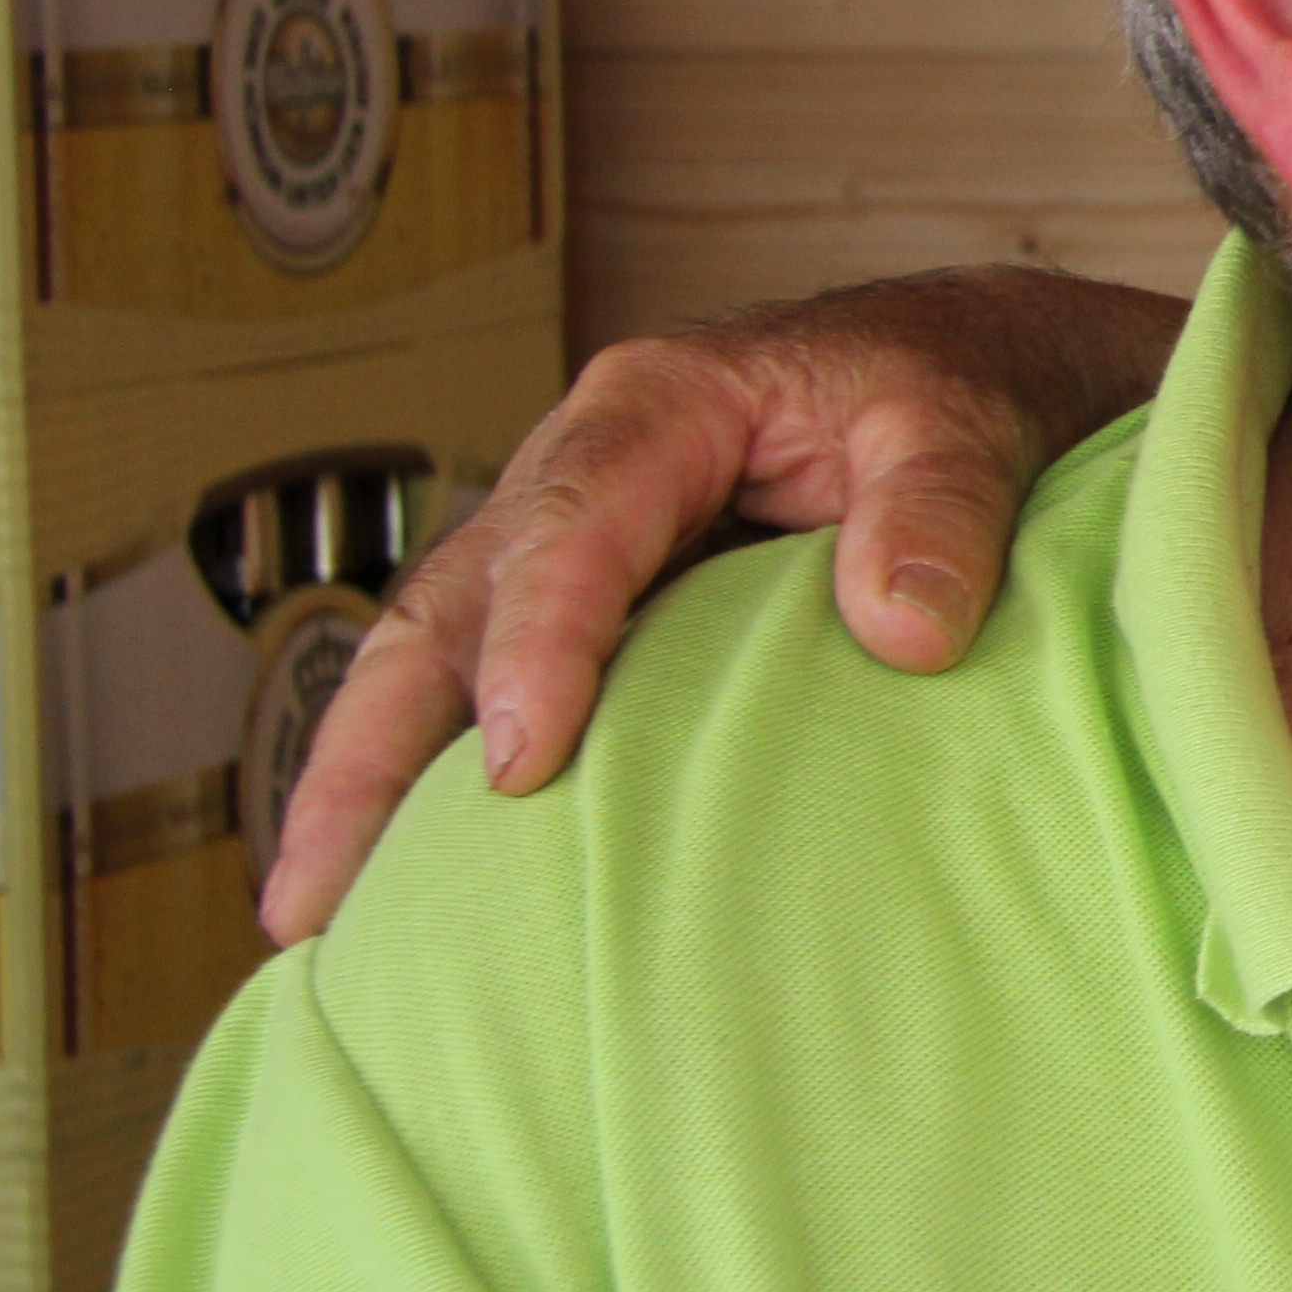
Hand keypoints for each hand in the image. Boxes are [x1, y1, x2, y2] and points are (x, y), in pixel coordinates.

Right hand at [258, 268, 1190, 938]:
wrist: (977, 368)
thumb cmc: (957, 389)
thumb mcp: (967, 422)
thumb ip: (940, 512)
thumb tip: (906, 628)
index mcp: (657, 408)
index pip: (568, 529)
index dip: (536, 644)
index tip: (519, 762)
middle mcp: (582, 474)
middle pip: (440, 609)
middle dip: (367, 752)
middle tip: (314, 895)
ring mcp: (572, 547)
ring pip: (433, 662)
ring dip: (369, 787)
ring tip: (314, 923)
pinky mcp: (596, 612)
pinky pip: (490, 693)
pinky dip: (439, 782)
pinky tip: (410, 889)